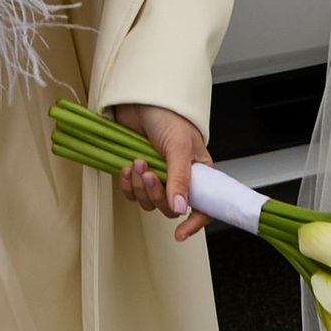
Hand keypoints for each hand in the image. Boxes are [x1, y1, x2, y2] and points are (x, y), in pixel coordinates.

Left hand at [111, 104, 208, 238]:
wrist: (140, 97)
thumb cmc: (169, 115)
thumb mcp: (179, 147)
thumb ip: (180, 178)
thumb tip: (179, 208)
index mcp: (198, 172)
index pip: (203, 206)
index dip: (194, 222)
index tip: (181, 233)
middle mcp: (179, 177)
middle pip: (169, 206)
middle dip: (156, 194)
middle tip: (149, 174)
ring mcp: (157, 175)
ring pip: (148, 201)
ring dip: (140, 187)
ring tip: (137, 164)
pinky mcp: (138, 171)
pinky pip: (132, 192)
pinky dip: (127, 183)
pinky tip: (126, 167)